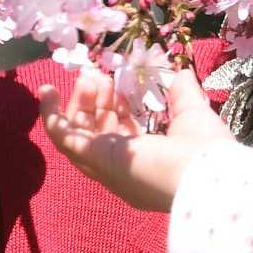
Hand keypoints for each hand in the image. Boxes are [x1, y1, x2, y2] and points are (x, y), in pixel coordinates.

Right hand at [35, 69, 231, 212]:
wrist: (206, 179)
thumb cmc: (204, 151)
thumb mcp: (192, 114)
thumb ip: (182, 94)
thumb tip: (180, 73)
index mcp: (146, 164)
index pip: (122, 135)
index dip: (116, 108)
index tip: (119, 84)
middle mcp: (123, 171)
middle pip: (96, 135)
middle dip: (95, 104)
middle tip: (99, 78)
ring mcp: (106, 168)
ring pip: (78, 136)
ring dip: (78, 106)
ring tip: (87, 79)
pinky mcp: (94, 159)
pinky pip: (63, 139)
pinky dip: (51, 116)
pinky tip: (46, 91)